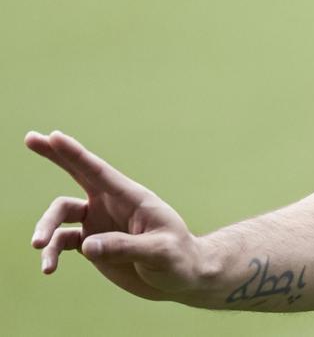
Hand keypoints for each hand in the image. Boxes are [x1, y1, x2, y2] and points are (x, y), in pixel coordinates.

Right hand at [26, 130, 205, 301]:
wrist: (182, 277)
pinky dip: (51, 253)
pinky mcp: (92, 245)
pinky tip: (48, 269)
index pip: (100, 172)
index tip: (54, 136)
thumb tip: (86, 245)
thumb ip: (125, 247)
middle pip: (78, 174)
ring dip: (45, 228)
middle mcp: (112, 204)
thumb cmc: (178, 258)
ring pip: (61, 216)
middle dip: (54, 156)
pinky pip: (61, 243)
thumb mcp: (159, 252)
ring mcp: (100, 223)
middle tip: (31, 138)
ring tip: (38, 246)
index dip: (76, 154)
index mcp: (132, 198)